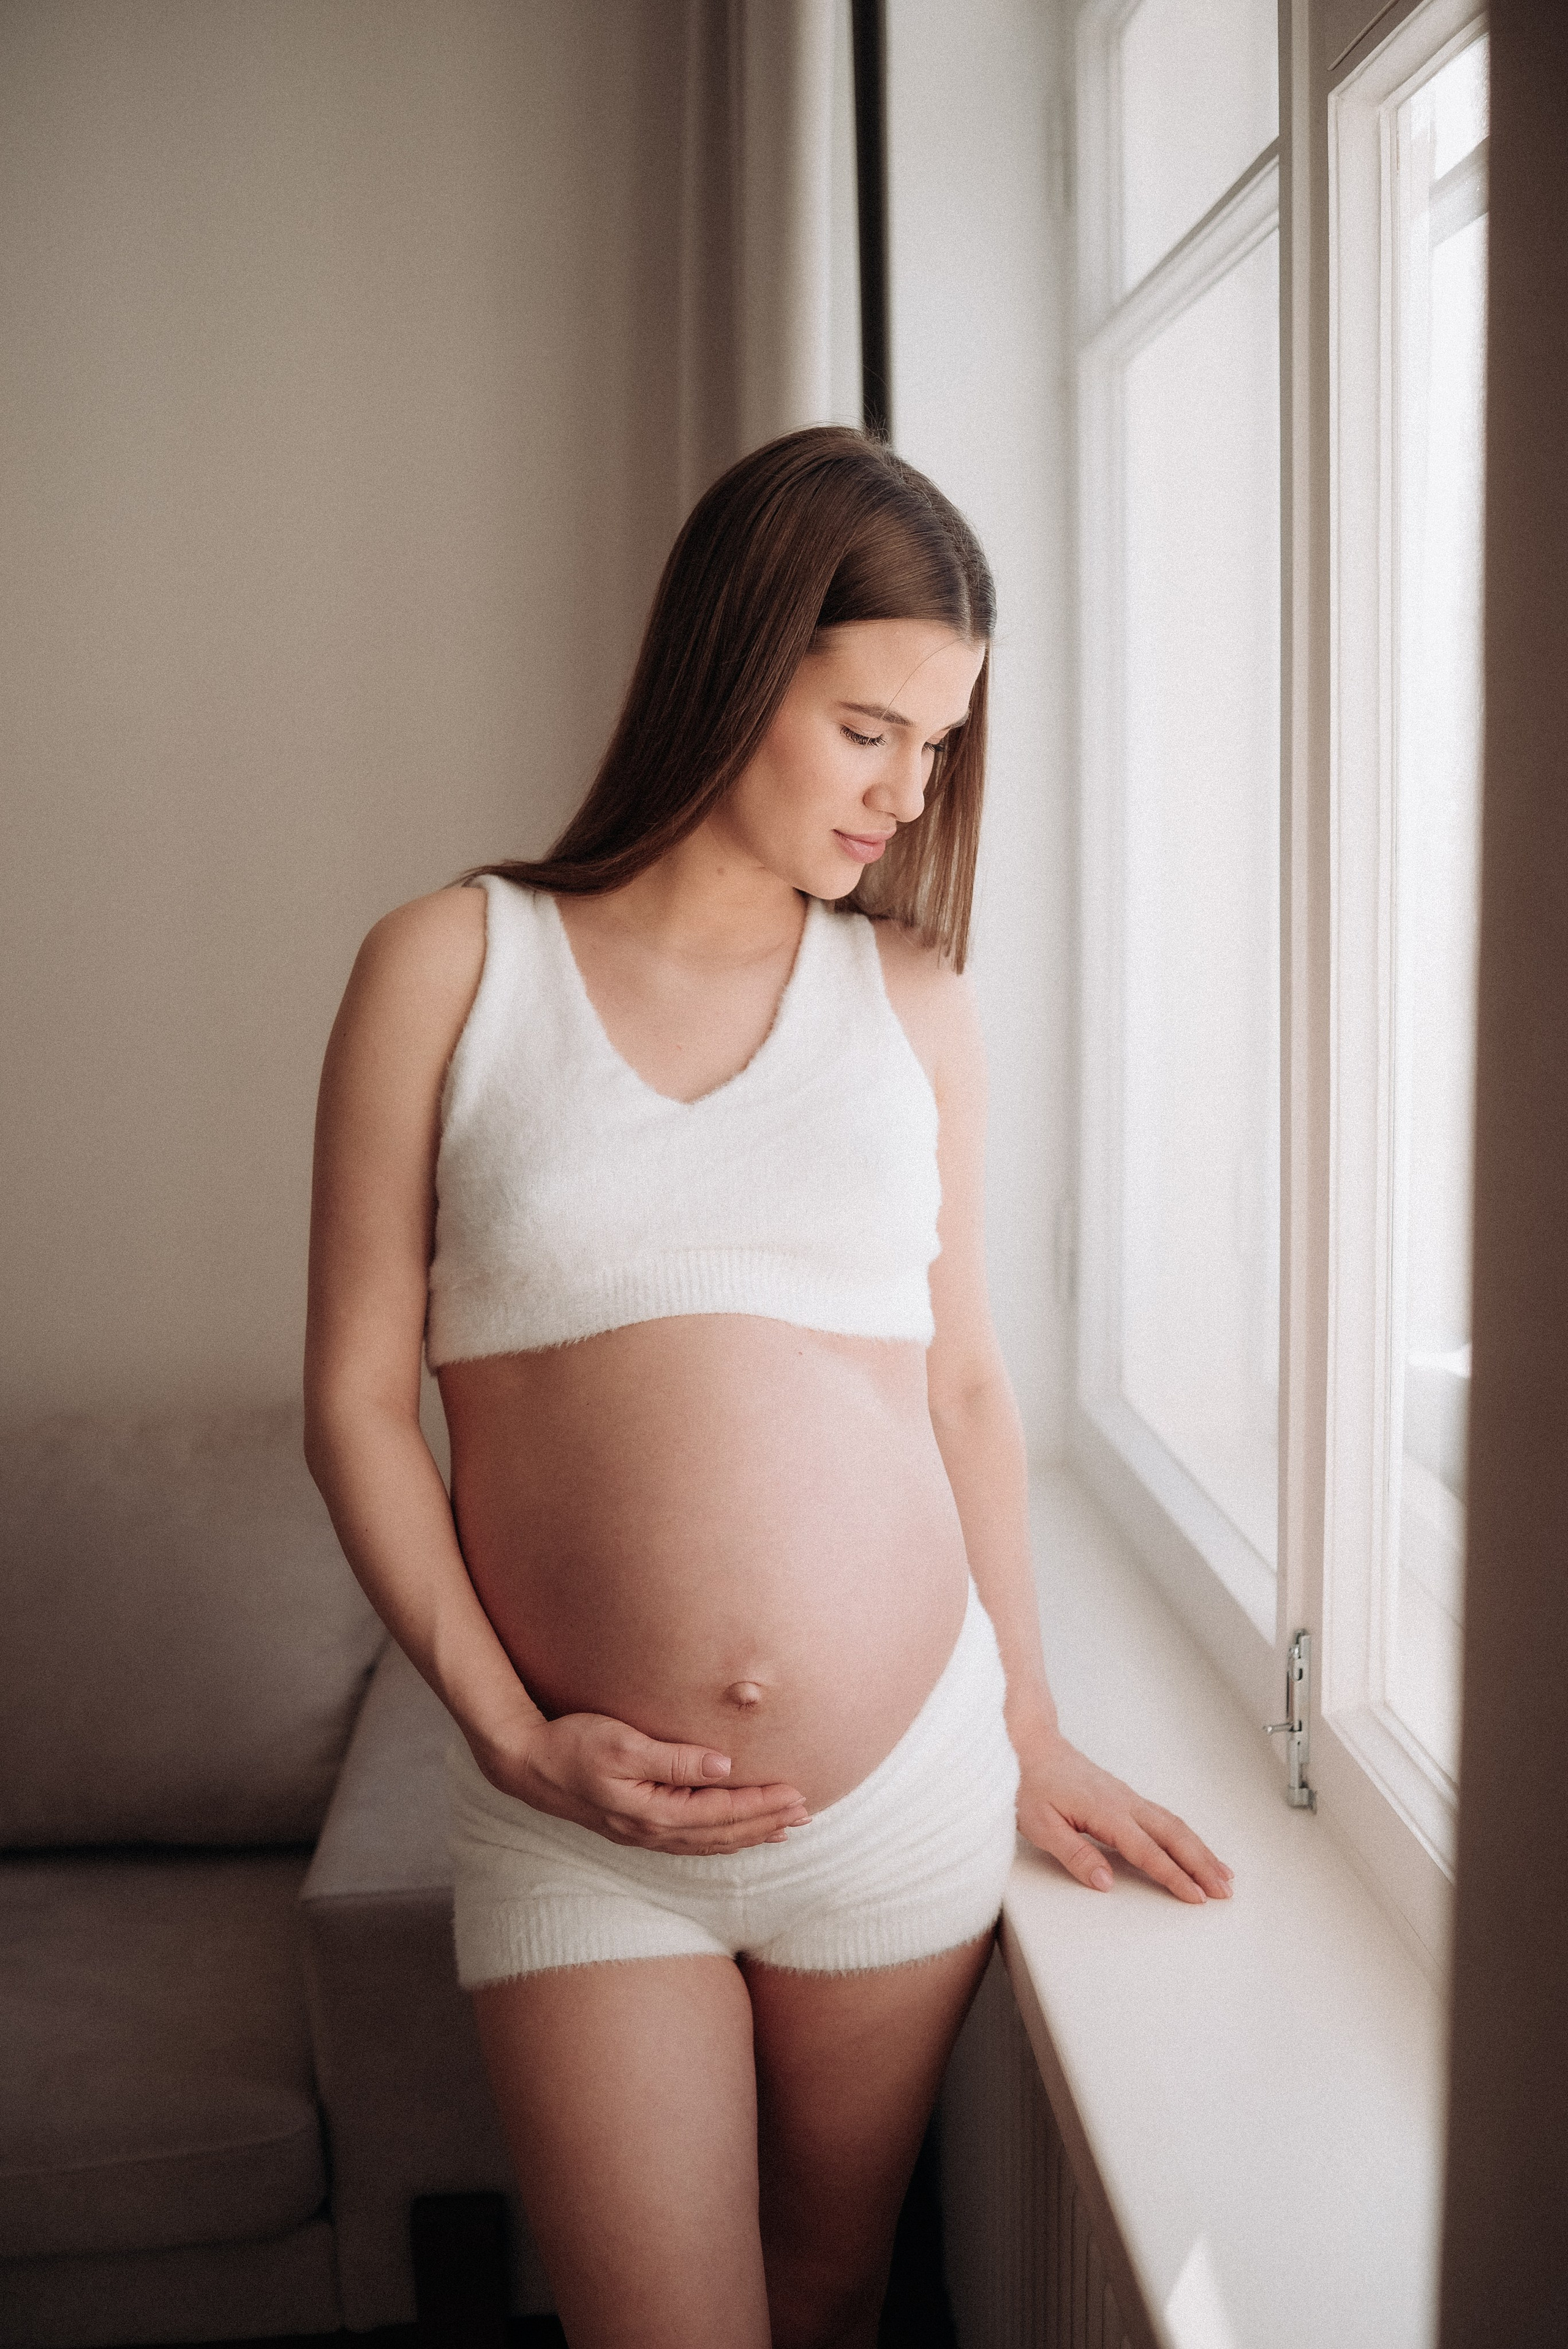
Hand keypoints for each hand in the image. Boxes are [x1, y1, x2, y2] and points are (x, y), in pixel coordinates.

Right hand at [474, 1711, 810, 1855]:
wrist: (526, 1763)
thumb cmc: (571, 1745)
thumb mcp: (622, 1744)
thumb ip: (673, 1758)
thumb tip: (722, 1765)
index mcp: (653, 1812)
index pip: (722, 1812)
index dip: (762, 1804)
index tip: (798, 1794)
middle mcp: (652, 1830)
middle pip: (722, 1833)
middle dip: (766, 1823)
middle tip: (807, 1813)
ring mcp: (643, 1833)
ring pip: (709, 1842)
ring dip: (749, 1835)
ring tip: (784, 1828)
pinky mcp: (636, 1825)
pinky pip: (691, 1840)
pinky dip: (720, 1838)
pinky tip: (733, 1834)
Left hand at [1015, 1728, 1232, 1904]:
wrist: (1029, 1744)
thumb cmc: (1030, 1782)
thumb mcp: (1041, 1825)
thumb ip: (1075, 1854)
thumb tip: (1105, 1882)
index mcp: (1107, 1812)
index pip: (1148, 1852)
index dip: (1174, 1877)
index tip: (1196, 1897)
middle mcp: (1124, 1802)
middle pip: (1174, 1836)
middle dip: (1202, 1864)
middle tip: (1223, 1891)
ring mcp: (1126, 1798)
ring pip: (1173, 1825)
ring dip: (1200, 1850)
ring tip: (1221, 1874)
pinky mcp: (1124, 1797)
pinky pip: (1163, 1818)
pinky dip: (1185, 1836)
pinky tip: (1192, 1848)